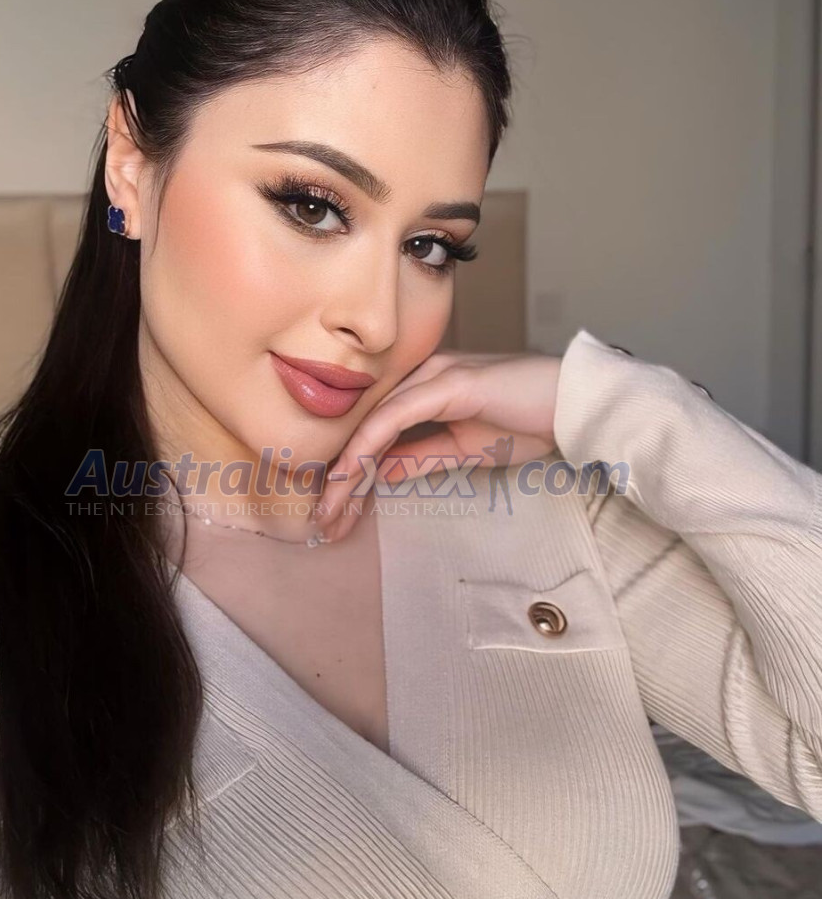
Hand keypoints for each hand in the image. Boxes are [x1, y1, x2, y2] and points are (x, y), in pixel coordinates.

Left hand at [312, 349, 563, 542]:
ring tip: (329, 511)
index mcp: (423, 388)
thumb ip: (419, 457)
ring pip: (372, 423)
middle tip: (322, 523)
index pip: (373, 430)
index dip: (350, 471)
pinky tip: (350, 476)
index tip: (335, 512)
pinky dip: (368, 447)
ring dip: (347, 470)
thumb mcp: (464, 450)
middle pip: (364, 428)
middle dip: (339, 479)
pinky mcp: (447, 383)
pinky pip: (395, 417)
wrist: (576, 405)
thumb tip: (378, 473)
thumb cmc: (530, 420)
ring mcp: (432, 375)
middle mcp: (420, 376)